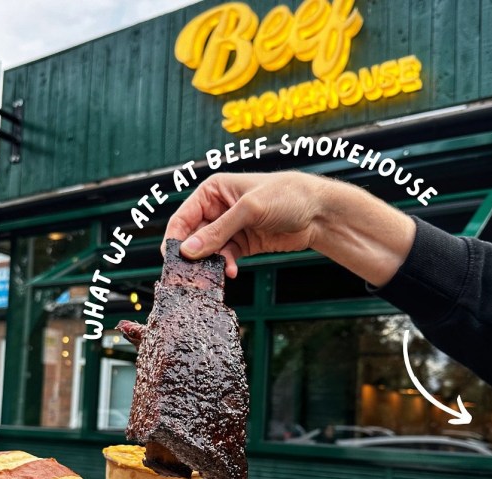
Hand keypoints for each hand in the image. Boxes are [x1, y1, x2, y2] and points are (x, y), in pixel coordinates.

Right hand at [163, 172, 325, 277]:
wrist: (318, 213)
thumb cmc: (287, 196)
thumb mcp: (249, 210)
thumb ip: (218, 231)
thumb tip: (189, 250)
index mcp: (213, 191)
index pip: (183, 217)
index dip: (176, 238)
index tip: (173, 259)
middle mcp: (218, 209)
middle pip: (193, 237)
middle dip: (194, 255)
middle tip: (193, 273)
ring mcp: (230, 228)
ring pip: (208, 251)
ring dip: (210, 264)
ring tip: (217, 273)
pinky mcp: (242, 244)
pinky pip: (225, 258)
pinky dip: (225, 267)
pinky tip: (231, 272)